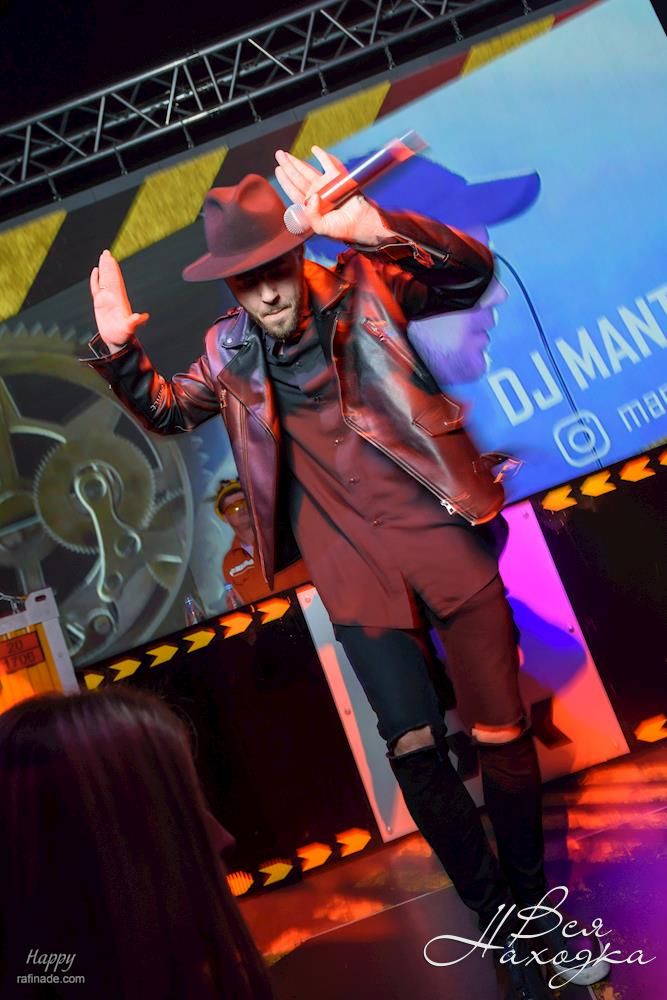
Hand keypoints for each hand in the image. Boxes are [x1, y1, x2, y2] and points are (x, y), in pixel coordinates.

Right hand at [89, 250, 148, 348]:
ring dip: (103, 269)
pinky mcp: (99, 303)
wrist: (116, 341)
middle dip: (108, 265)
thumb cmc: (123, 336)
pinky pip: (96, 288)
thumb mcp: (129, 329)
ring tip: (102, 257)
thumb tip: (143, 316)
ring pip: (104, 280)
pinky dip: (95, 279)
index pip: (115, 281)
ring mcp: (106, 299)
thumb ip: (134, 322)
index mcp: (119, 299)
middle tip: (106, 252)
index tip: (111, 259)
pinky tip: (95, 271)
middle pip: (110, 277)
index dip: (113, 270)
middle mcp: (113, 297)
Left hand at [275, 145, 393, 244]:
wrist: (362, 223)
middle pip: (298, 178)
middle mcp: (316, 194)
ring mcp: (326, 185)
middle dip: (288, 166)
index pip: (294, 191)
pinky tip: (314, 149)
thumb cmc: (342, 229)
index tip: (278, 170)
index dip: (285, 180)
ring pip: (308, 170)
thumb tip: (312, 197)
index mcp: (310, 207)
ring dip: (298, 162)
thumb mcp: (322, 228)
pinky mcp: (338, 179)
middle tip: (279, 155)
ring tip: (287, 154)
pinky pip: (328, 164)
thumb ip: (312, 216)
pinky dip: (322, 156)